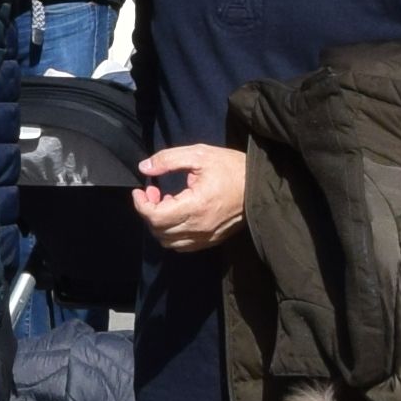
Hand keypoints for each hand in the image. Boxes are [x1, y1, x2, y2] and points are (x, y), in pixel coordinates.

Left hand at [130, 144, 247, 252]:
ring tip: (166, 203)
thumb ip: (169, 160)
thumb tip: (144, 167)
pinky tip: (178, 215)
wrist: (260, 186)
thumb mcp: (200, 154)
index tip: (140, 190)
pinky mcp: (212, 240)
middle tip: (153, 192)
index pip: (156, 217)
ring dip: (159, 225)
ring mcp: (206, 237)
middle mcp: (200, 227)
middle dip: (148, 212)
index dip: (141, 205)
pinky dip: (172, 234)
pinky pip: (183, 245)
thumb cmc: (232, 168)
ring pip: (169, 242)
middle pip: (159, 231)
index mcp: (196, 206)